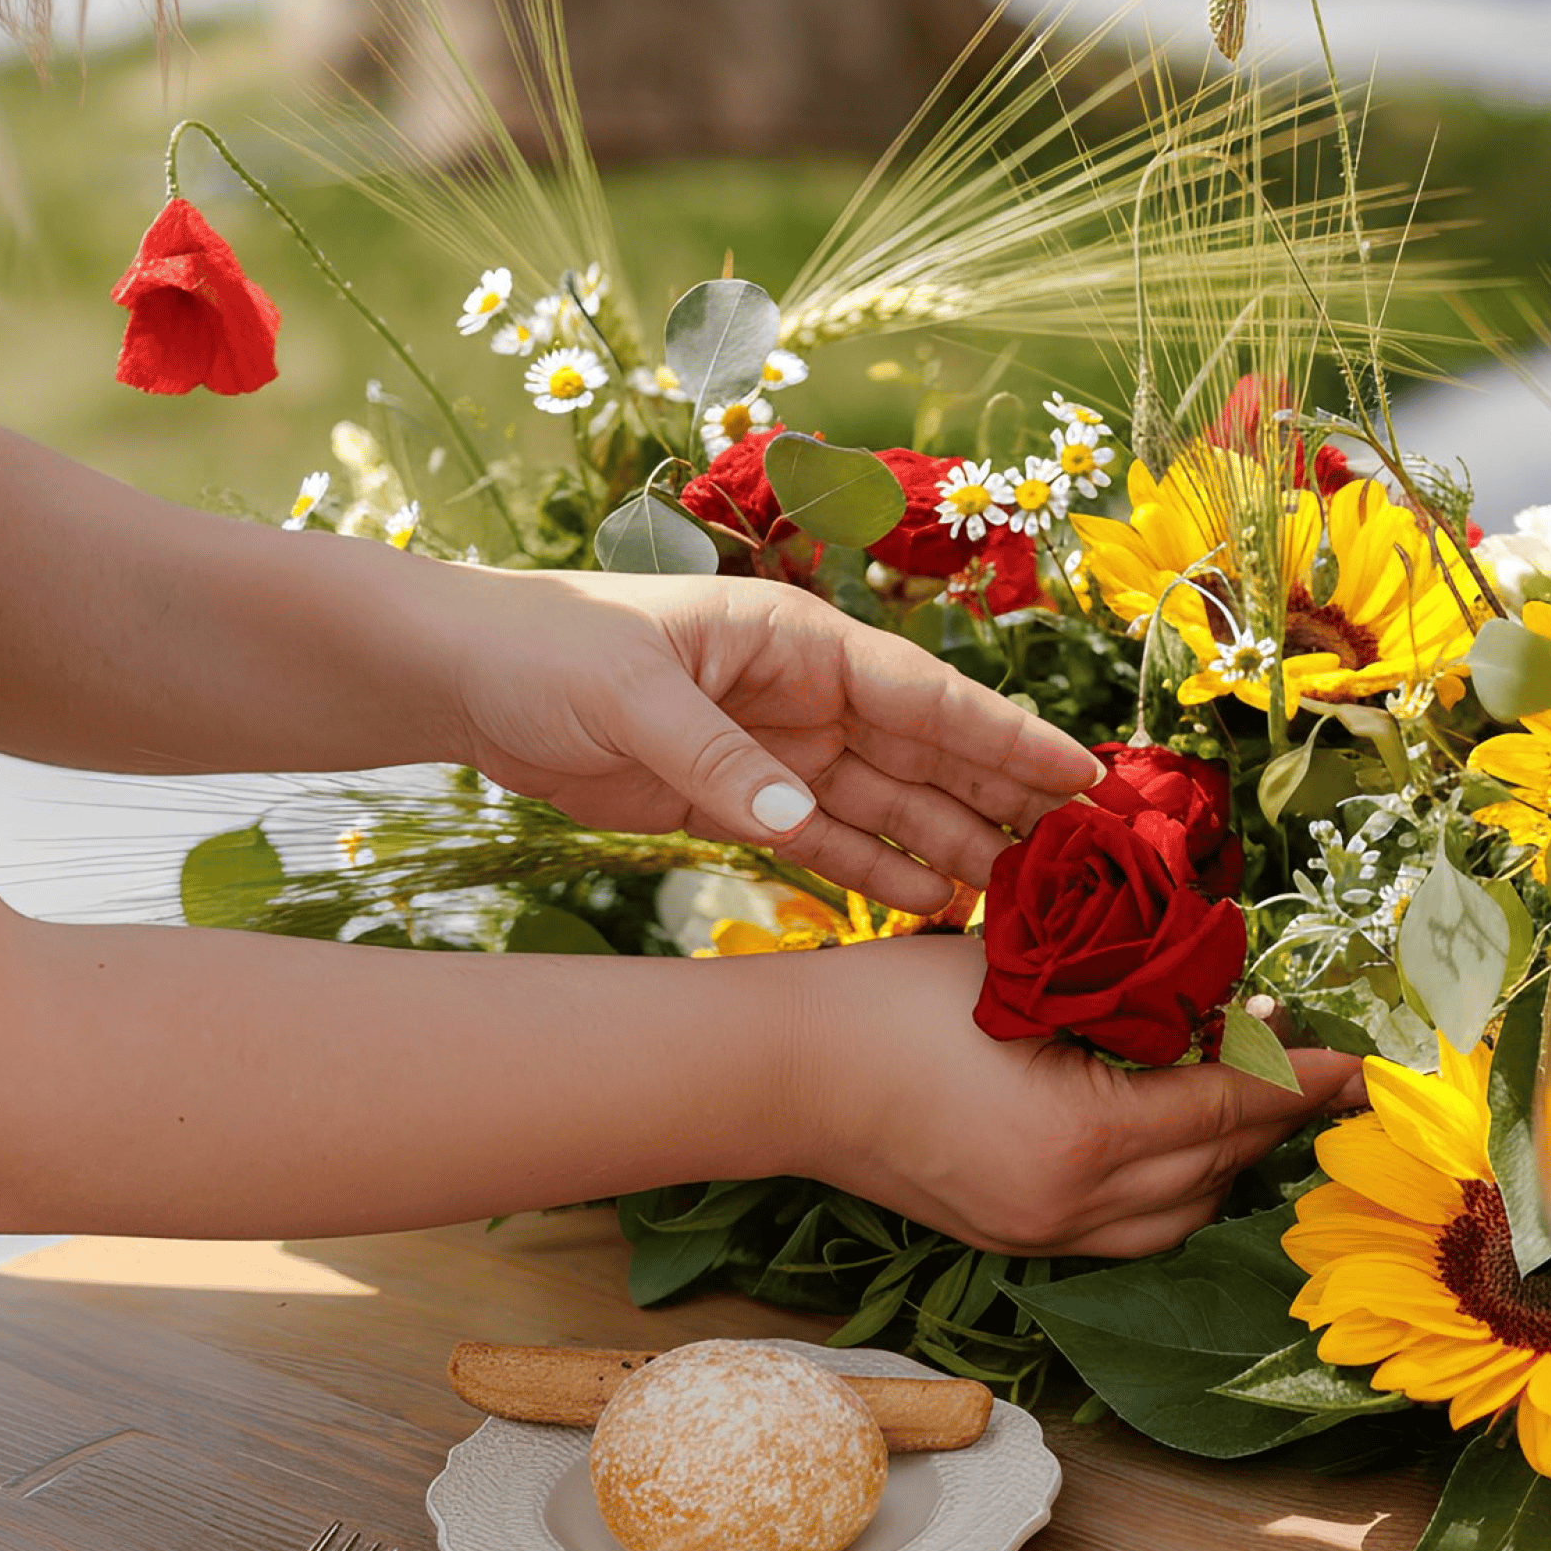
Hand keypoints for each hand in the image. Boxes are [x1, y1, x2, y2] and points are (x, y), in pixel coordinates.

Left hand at [450, 569, 1099, 912]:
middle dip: (1004, 798)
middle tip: (1085, 850)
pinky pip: (830, 841)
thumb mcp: (629, 696)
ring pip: (890, 804)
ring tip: (1024, 893)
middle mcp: (805, 694)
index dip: (1007, 739)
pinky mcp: (741, 799)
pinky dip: (880, 872)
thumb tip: (799, 819)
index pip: (925, 697)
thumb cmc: (545, 651)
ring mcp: (779, 748)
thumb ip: (718, 759)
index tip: (1083, 776)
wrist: (465, 677)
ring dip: (954, 845)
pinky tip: (935, 907)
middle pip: (928, 754)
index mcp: (797, 643)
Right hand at [777, 936, 1365, 1255]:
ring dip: (1224, 1161)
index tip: (1358, 1064)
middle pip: (1217, 1172)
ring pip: (1178, 1218)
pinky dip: (1169, 1188)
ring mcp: (1039, 1236)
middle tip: (1304, 1059)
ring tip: (1243, 1095)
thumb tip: (1218, 990)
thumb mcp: (1030, 976)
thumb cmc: (894, 999)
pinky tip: (1172, 1134)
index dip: (1302, 1083)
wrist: (780, 1070)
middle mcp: (1071, 1207)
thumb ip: (1129, 990)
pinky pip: (1126, 1230)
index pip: (1230, 1111)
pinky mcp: (1012, 1240)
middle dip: (1272, 1118)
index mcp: (1084, 1138)